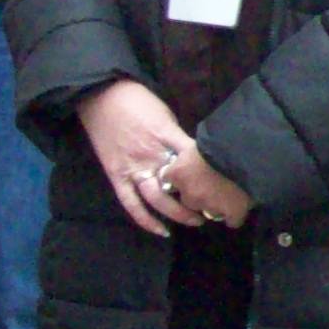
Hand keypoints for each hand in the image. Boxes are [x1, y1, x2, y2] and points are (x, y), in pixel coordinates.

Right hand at [79, 79, 201, 236]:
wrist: (102, 97)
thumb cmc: (138, 101)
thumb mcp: (166, 116)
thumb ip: (178, 138)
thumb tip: (192, 154)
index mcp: (169, 137)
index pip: (195, 159)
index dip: (211, 172)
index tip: (225, 182)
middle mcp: (153, 156)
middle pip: (180, 185)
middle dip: (198, 199)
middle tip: (214, 207)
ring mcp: (134, 168)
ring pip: (158, 199)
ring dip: (177, 213)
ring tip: (194, 221)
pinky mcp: (117, 176)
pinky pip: (131, 204)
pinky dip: (145, 220)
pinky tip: (160, 231)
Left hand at [157, 146, 253, 229]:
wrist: (249, 152)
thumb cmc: (222, 139)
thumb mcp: (198, 142)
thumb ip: (188, 154)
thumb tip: (188, 159)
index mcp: (178, 173)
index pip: (168, 181)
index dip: (180, 177)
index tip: (188, 173)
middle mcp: (189, 194)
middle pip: (188, 200)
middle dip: (197, 194)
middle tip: (212, 182)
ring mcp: (210, 206)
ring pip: (209, 210)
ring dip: (216, 204)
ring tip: (230, 191)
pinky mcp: (231, 214)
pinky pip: (231, 220)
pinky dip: (234, 215)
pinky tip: (240, 204)